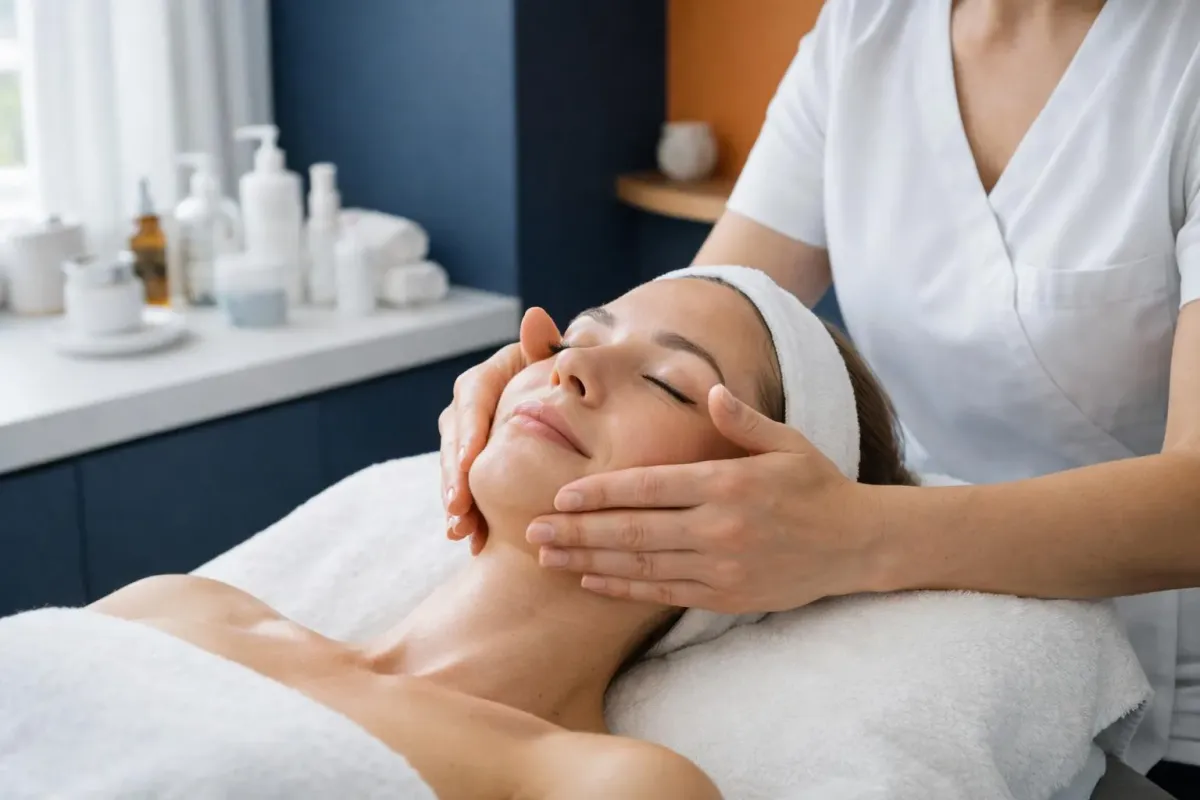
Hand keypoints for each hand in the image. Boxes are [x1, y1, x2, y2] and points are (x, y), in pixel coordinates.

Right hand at [440, 309, 561, 552]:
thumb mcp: (561, 367)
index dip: (468, 431)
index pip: (472, 397)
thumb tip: (534, 317)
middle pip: (455, 436)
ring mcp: (470, 435)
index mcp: (492, 375)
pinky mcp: (475, 464)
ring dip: (455, 499)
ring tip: (460, 530)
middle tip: (458, 507)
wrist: (579, 409)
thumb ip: (547, 347)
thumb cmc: (575, 384)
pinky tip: (468, 538)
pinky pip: (465, 488)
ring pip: (453, 466)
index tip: (467, 464)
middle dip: (454, 475)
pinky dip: (466, 512)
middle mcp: (474, 404)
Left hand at [525, 385, 886, 611]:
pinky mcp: (726, 596)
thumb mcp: (786, 441)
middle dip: (578, 532)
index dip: (600, 493)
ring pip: (642, 566)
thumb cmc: (816, 484)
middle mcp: (719, 528)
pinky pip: (664, 592)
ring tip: (549, 558)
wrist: (858, 544)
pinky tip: (592, 582)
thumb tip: (708, 389)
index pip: (649, 488)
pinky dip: (625, 589)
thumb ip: (741, 419)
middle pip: (634, 531)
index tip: (560, 496)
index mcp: (727, 483)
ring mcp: (722, 567)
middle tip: (532, 532)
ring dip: (590, 563)